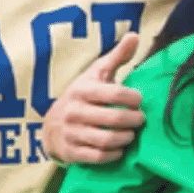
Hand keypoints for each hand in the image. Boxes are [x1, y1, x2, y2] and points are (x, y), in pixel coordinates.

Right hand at [41, 31, 146, 164]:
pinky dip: (114, 154)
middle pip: (114, 119)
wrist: (52, 126)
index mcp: (83, 90)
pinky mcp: (72, 152)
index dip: (133, 98)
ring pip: (107, 140)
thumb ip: (117, 56)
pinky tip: (120, 148)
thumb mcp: (96, 74)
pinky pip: (98, 157)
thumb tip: (135, 35)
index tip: (140, 100)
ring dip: (126, 138)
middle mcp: (75, 111)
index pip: (114, 93)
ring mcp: (72, 133)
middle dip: (134, 120)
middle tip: (141, 119)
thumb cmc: (82, 96)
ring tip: (132, 134)